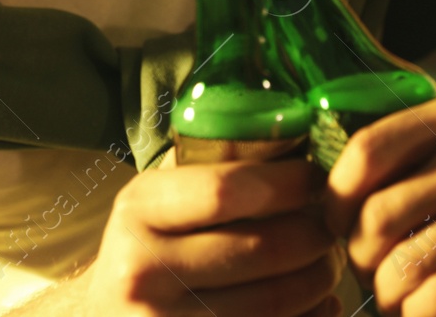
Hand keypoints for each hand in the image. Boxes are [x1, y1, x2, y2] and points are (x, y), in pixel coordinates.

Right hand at [82, 155, 344, 316]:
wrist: (101, 316)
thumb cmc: (151, 245)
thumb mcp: (162, 197)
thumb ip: (216, 165)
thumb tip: (300, 136)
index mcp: (139, 211)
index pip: (227, 189)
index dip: (288, 182)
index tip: (318, 178)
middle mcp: (142, 271)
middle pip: (263, 249)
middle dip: (317, 233)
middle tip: (334, 223)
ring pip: (276, 302)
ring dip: (320, 278)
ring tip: (329, 261)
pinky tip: (318, 302)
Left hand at [323, 90, 435, 316]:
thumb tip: (376, 169)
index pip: (367, 148)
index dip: (336, 192)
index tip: (340, 216)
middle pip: (371, 214)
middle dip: (358, 252)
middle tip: (369, 265)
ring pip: (397, 264)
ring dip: (387, 291)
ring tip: (400, 294)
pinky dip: (419, 315)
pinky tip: (428, 314)